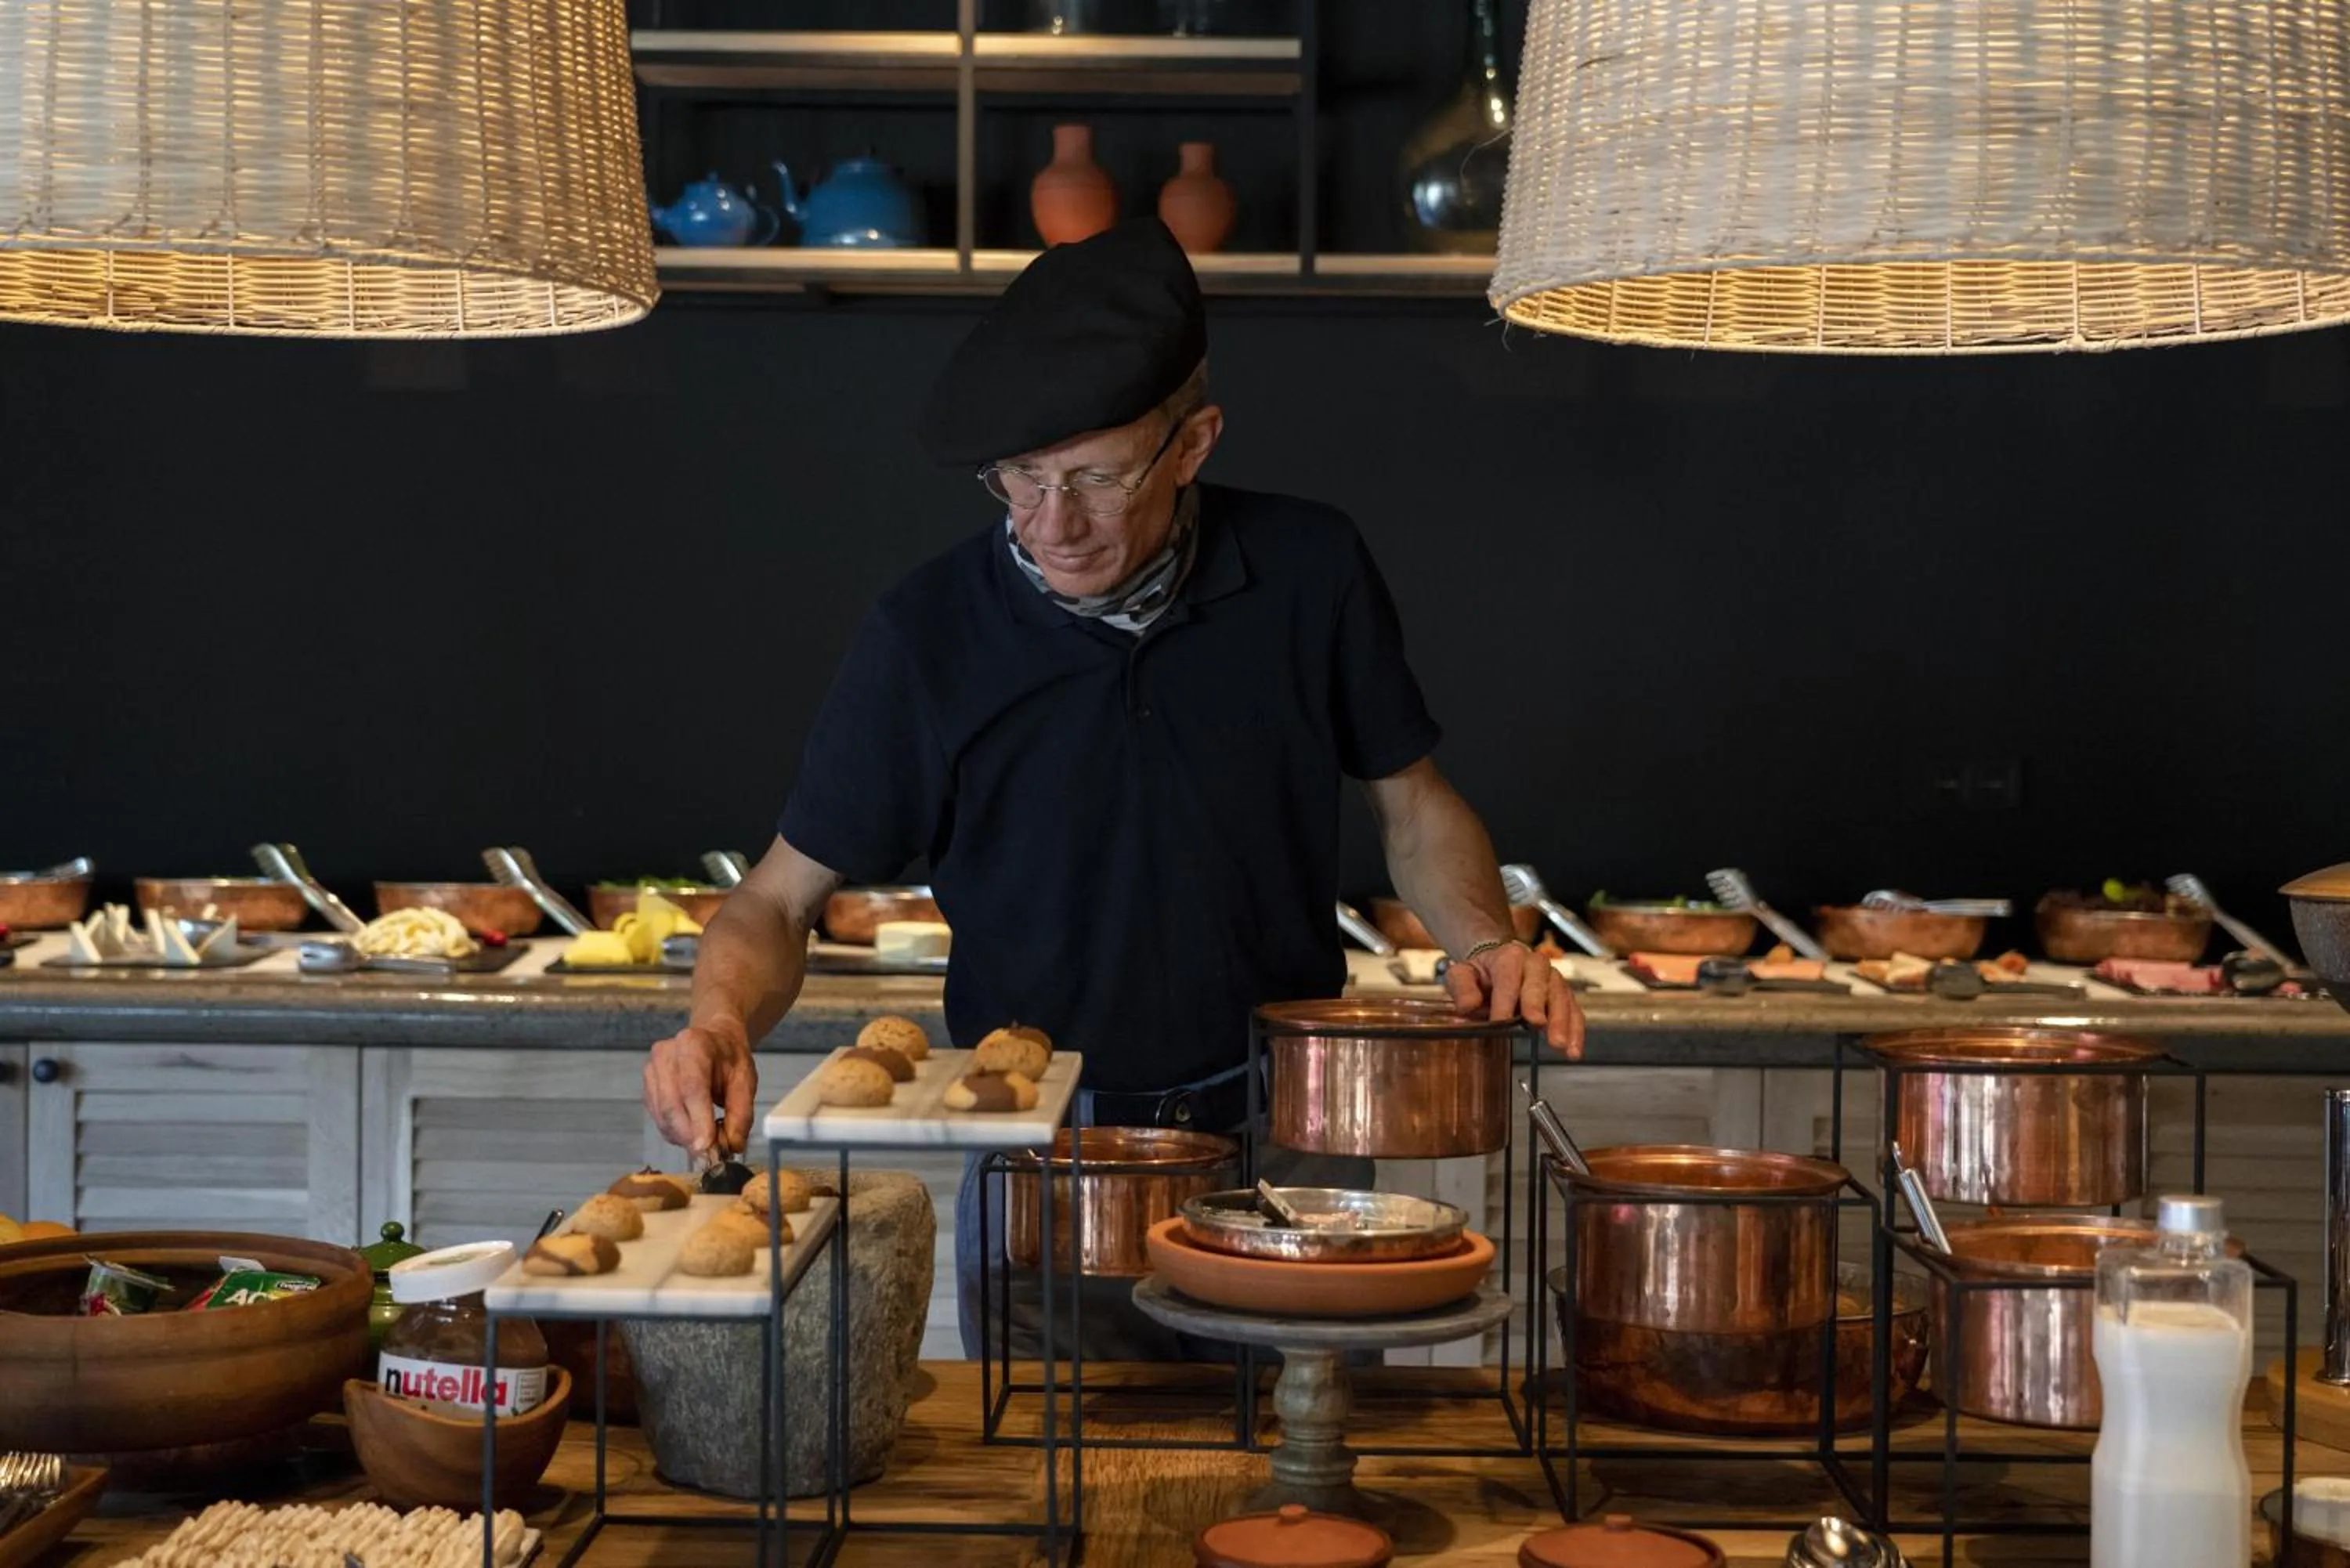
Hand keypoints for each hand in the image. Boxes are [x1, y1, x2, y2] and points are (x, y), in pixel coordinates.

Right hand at [644, 1017, 755, 1162]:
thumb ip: (741, 1114)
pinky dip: (676, 1133)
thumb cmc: (730, 1059)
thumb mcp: (746, 1081)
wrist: (713, 1041)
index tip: (707, 1147)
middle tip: (711, 1156)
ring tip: (708, 1142)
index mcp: (694, 1045)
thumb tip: (732, 1146)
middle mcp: (666, 1055)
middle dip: (691, 1137)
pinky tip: (693, 1132)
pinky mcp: (647, 1088)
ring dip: (684, 1138)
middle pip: (672, 1106)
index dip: (698, 1120)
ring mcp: (651, 1071)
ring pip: (663, 1117)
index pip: (692, 1088)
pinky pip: (658, 1119)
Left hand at [1446, 940, 1585, 1059]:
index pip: (1508, 976)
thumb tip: (1467, 1007)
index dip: (1505, 998)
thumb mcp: (1461, 975)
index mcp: (1508, 957)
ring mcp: (1552, 979)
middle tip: (1537, 1025)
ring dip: (1562, 1021)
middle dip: (1538, 1004)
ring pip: (1561, 996)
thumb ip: (1461, 989)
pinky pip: (1574, 1010)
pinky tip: (1573, 1050)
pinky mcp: (1563, 995)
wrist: (1497, 967)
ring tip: (1559, 1044)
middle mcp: (1535, 964)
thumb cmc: (1481, 975)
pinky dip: (1575, 1030)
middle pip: (1540, 982)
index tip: (1500, 1021)